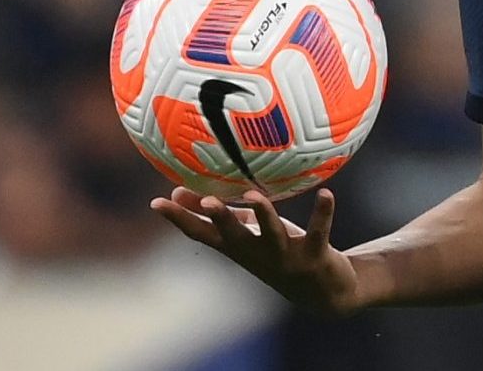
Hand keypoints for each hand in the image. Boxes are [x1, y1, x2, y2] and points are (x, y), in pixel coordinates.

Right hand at [152, 186, 362, 314]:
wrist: (323, 293)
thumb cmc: (278, 252)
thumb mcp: (246, 234)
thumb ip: (216, 215)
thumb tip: (177, 189)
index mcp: (238, 248)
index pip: (202, 234)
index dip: (179, 220)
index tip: (156, 203)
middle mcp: (257, 254)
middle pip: (234, 237)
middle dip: (221, 219)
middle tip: (207, 201)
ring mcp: (285, 257)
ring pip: (272, 235)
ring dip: (264, 215)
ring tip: (254, 195)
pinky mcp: (315, 256)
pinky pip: (319, 231)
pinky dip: (323, 213)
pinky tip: (326, 194)